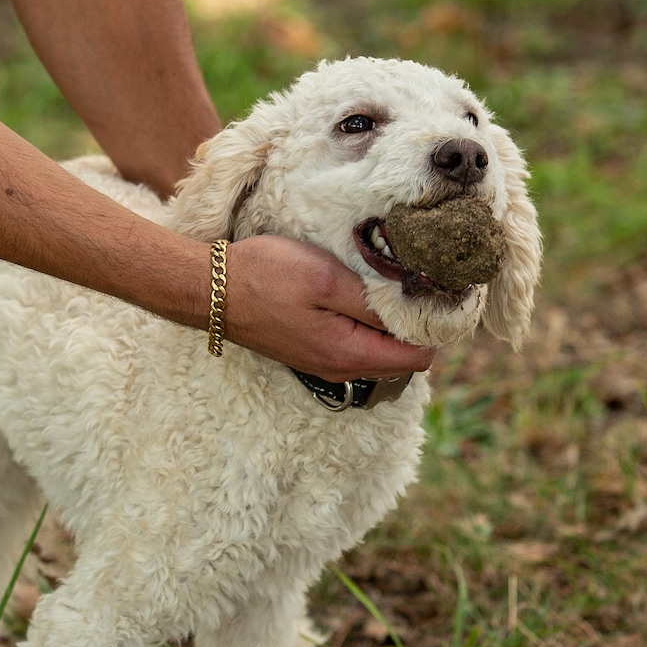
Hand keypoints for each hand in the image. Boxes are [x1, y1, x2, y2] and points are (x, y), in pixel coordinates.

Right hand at [221, 236, 436, 382]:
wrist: (212, 290)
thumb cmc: (265, 277)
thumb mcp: (326, 279)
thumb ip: (373, 300)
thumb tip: (416, 310)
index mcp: (349, 354)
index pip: (419, 357)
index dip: (433, 325)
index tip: (435, 290)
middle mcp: (341, 368)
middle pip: (401, 355)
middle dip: (414, 322)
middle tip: (413, 279)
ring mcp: (325, 362)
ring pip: (379, 349)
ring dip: (388, 321)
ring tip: (385, 281)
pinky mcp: (312, 350)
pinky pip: (356, 343)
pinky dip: (366, 322)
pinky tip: (358, 292)